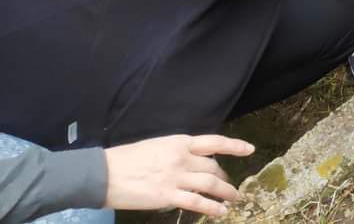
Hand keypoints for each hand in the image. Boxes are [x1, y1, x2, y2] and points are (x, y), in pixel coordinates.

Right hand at [103, 134, 254, 216]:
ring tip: (234, 199)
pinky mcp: (167, 197)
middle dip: (225, 177)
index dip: (235, 146)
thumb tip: (191, 163)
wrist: (103, 173)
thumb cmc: (126, 158)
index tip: (249, 149)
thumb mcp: (157, 146)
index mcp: (179, 142)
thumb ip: (177, 153)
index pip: (214, 142)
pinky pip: (197, 202)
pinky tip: (220, 212)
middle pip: (213, 167)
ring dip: (226, 192)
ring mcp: (176, 177)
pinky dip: (212, 208)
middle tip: (229, 186)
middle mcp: (182, 158)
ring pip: (211, 184)